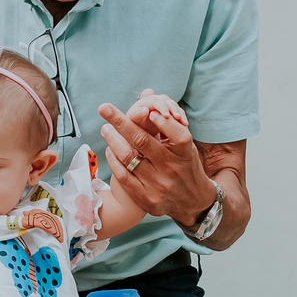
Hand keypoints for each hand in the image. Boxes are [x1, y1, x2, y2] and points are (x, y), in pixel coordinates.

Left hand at [97, 93, 215, 228]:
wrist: (192, 202)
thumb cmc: (184, 165)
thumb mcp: (184, 145)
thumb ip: (167, 122)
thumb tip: (147, 94)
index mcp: (184, 150)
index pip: (170, 128)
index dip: (155, 118)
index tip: (142, 108)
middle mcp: (172, 167)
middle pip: (141, 140)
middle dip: (120, 121)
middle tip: (104, 108)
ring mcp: (159, 184)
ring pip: (128, 157)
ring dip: (112, 140)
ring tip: (105, 128)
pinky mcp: (146, 198)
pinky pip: (123, 176)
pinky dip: (113, 160)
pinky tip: (109, 150)